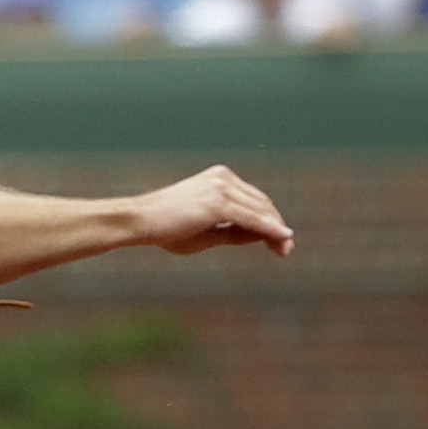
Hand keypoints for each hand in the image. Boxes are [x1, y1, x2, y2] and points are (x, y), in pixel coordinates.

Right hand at [135, 167, 294, 256]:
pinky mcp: (218, 202)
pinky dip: (270, 229)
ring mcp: (221, 188)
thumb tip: (262, 236)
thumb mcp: (208, 231)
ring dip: (277, 231)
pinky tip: (283, 238)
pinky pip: (252, 218)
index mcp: (220, 179)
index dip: (270, 220)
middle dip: (277, 226)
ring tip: (285, 250)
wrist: (141, 221)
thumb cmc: (167, 228)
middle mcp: (223, 178)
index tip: (280, 241)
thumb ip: (234, 231)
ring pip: (260, 211)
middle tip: (287, 250)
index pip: (254, 199)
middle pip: (262, 203)